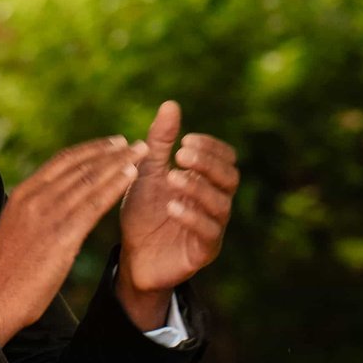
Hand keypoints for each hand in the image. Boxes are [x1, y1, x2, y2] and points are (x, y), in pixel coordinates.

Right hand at [0, 136, 139, 343]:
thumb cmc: (9, 271)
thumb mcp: (17, 228)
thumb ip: (34, 210)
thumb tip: (55, 199)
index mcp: (22, 194)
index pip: (62, 161)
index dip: (91, 149)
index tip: (112, 144)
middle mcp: (34, 199)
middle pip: (80, 166)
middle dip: (111, 152)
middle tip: (135, 144)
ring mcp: (47, 216)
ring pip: (90, 180)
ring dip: (120, 163)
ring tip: (142, 153)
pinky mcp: (62, 236)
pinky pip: (94, 204)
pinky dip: (115, 186)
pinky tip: (132, 176)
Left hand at [116, 101, 238, 324]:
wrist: (132, 258)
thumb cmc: (144, 213)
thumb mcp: (147, 174)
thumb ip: (160, 143)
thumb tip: (170, 104)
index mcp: (207, 181)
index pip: (225, 158)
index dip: (210, 148)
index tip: (185, 140)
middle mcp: (216, 202)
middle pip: (230, 178)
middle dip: (207, 164)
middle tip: (181, 154)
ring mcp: (213, 227)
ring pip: (221, 204)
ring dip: (197, 188)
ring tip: (172, 178)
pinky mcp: (203, 251)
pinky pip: (209, 232)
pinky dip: (192, 217)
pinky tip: (173, 206)